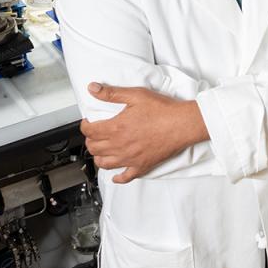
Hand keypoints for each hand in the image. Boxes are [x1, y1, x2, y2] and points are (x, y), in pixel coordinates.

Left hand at [81, 83, 209, 183]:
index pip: (89, 131)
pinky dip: (117, 178)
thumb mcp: (136, 95)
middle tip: (96, 134)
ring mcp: (130, 159)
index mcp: (116, 128)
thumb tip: (93, 89)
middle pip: (94, 148)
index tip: (88, 122)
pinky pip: (125, 177)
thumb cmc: (163, 110)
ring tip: (102, 151)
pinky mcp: (141, 166)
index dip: (85, 126)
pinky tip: (116, 175)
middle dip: (91, 140)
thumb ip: (112, 93)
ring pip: (104, 164)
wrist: (183, 124)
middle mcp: (119, 146)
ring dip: (99, 157)